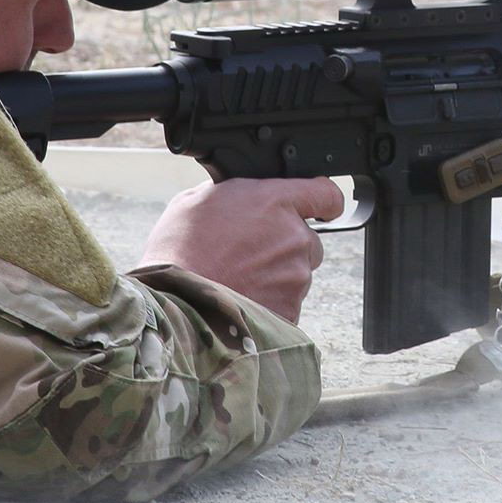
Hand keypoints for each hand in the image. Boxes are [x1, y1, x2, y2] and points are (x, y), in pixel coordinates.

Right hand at [136, 178, 345, 322]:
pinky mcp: (290, 308)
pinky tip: (240, 297)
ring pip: (296, 273)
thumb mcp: (197, 200)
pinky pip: (287, 302)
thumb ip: (236, 194)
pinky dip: (269, 301)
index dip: (324, 202)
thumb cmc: (179, 250)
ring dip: (275, 276)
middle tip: (248, 255)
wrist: (174, 302)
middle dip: (286, 247)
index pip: (327, 195)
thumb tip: (244, 197)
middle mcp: (294, 237)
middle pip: (308, 240)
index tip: (321, 209)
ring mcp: (296, 275)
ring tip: (236, 279)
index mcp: (275, 202)